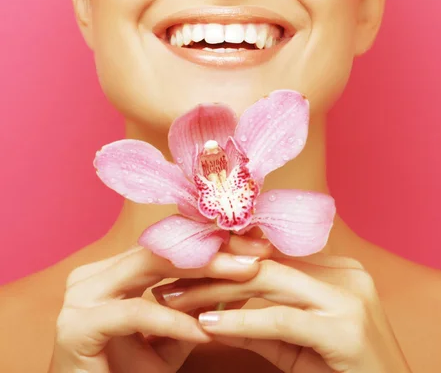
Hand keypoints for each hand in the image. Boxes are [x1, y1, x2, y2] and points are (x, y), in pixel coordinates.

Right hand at [47, 244, 260, 372]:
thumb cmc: (129, 372)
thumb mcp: (174, 334)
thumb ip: (200, 305)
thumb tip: (243, 276)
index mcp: (114, 270)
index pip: (169, 244)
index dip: (212, 240)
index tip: (254, 242)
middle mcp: (96, 274)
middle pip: (163, 248)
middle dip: (214, 249)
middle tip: (258, 253)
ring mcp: (83, 295)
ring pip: (150, 267)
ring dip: (203, 272)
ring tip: (243, 276)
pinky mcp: (78, 324)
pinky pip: (135, 313)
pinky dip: (172, 322)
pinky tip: (202, 332)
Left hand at [154, 250, 412, 372]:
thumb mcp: (295, 345)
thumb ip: (260, 322)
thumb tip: (213, 310)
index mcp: (335, 268)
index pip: (267, 255)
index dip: (222, 259)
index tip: (183, 267)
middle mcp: (342, 272)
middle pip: (262, 264)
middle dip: (210, 272)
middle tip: (167, 281)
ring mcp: (346, 296)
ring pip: (266, 283)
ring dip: (213, 292)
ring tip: (174, 300)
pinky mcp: (344, 327)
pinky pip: (280, 319)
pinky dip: (240, 322)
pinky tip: (206, 326)